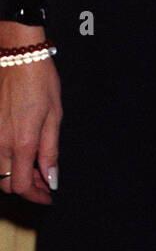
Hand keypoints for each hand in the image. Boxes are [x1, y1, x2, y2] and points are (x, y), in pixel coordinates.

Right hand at [0, 22, 61, 204]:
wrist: (17, 54)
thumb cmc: (40, 80)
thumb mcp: (54, 115)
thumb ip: (50, 151)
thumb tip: (52, 179)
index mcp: (22, 142)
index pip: (23, 186)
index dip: (37, 196)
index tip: (48, 195)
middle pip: (6, 183)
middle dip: (26, 187)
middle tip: (43, 180)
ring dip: (13, 175)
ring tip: (32, 166)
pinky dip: (3, 160)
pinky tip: (17, 151)